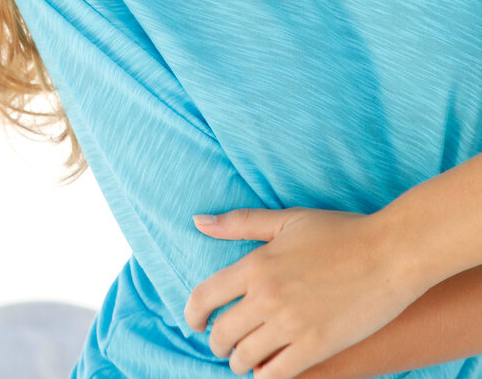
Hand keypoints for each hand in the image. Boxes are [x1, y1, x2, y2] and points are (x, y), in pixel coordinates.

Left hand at [183, 205, 420, 378]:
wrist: (390, 254)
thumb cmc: (339, 232)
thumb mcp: (287, 221)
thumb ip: (239, 223)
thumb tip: (197, 222)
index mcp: (257, 264)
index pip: (204, 297)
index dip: (193, 315)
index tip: (196, 323)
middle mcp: (267, 296)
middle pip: (222, 334)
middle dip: (217, 344)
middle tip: (224, 344)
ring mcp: (291, 324)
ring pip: (245, 359)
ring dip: (240, 362)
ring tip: (247, 358)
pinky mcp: (316, 347)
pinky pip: (276, 375)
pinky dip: (266, 376)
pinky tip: (270, 368)